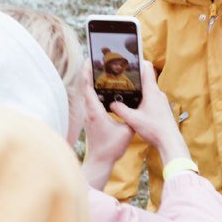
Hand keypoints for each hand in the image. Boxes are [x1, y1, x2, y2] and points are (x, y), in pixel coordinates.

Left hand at [81, 63, 133, 189]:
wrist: (100, 161)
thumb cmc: (111, 148)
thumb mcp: (127, 131)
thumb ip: (131, 116)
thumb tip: (138, 103)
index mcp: (95, 111)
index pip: (88, 88)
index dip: (87, 73)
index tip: (89, 61)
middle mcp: (88, 111)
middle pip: (84, 87)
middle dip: (88, 72)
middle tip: (94, 59)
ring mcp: (88, 115)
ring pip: (85, 93)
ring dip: (89, 80)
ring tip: (97, 69)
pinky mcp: (90, 118)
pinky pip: (89, 100)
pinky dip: (92, 90)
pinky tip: (100, 87)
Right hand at [111, 60, 190, 164]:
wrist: (169, 141)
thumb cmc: (154, 129)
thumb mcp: (133, 119)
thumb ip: (121, 110)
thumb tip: (112, 104)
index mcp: (151, 91)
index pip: (147, 69)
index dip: (139, 62)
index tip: (130, 59)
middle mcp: (158, 93)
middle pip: (146, 78)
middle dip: (135, 77)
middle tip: (123, 77)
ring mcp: (161, 100)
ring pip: (148, 89)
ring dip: (139, 89)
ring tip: (127, 92)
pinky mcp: (161, 108)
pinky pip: (151, 98)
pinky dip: (143, 98)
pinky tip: (136, 106)